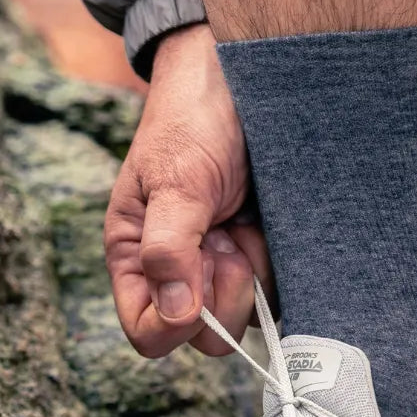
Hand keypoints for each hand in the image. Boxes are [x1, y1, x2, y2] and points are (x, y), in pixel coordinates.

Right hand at [105, 23, 273, 356]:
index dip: (173, 324)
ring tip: (246, 225)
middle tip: (226, 240)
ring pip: (244, 319)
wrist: (242, 81)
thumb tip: (175, 315)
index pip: (148, 331)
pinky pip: (276, 292)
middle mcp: (179, 270)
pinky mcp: (262, 254)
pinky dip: (278, 269)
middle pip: (202, 335)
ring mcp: (224, 264)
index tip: (196, 282)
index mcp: (137, 257)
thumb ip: (168, 249)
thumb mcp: (174, 183)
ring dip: (252, 280)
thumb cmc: (194, 123)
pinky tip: (270, 228)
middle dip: (221, 297)